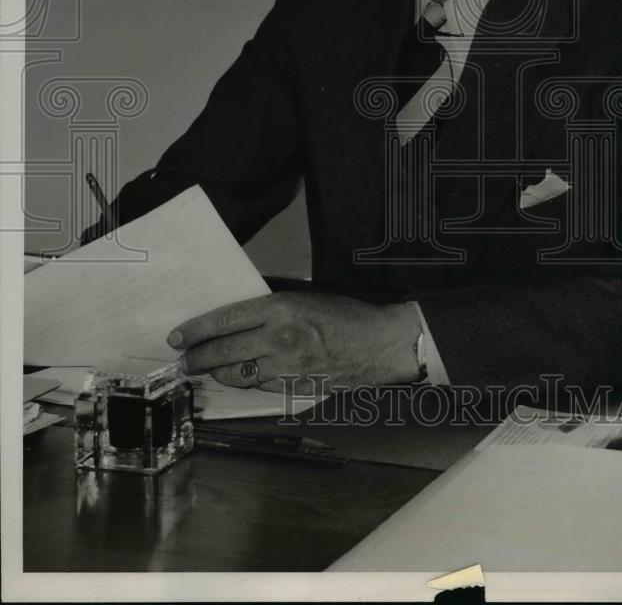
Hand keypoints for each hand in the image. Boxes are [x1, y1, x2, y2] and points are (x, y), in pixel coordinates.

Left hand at [167, 292, 420, 391]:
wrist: (378, 344)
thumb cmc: (345, 314)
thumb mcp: (304, 298)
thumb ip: (272, 307)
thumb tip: (238, 315)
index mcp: (281, 309)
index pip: (226, 321)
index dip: (196, 330)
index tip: (177, 337)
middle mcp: (279, 339)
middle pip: (224, 352)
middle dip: (197, 357)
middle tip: (182, 360)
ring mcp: (286, 367)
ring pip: (237, 374)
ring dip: (216, 373)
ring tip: (206, 369)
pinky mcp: (294, 387)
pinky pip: (259, 387)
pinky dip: (244, 382)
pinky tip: (238, 377)